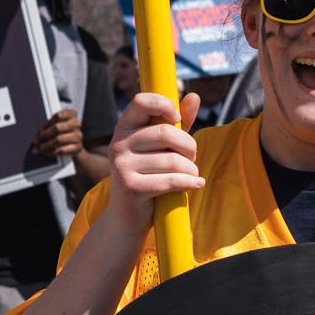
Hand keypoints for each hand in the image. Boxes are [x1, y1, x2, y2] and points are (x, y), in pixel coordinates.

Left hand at [32, 106, 84, 161]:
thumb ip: (48, 126)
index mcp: (71, 115)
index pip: (58, 115)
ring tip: (39, 148)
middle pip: (57, 128)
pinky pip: (62, 150)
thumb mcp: (57, 125)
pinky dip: (51, 152)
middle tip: (36, 141)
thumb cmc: (63, 133)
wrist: (75, 146)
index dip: (48, 123)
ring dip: (46, 145)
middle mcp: (76, 124)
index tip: (40, 130)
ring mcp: (78, 136)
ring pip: (59, 139)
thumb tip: (37, 137)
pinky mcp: (77, 147)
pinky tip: (45, 152)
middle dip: (44, 135)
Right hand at [106, 91, 203, 233]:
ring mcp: (121, 166)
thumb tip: (194, 96)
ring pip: (173, 160)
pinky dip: (190, 183)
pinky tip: (196, 184)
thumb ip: (178, 123)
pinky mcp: (131, 188)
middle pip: (166, 132)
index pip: (141, 101)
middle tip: (192, 157)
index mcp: (124, 128)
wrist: (127, 218)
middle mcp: (118, 144)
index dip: (164, 105)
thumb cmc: (149, 176)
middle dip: (188, 146)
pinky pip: (171, 180)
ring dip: (191, 169)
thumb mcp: (162, 147)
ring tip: (191, 175)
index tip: (177, 118)